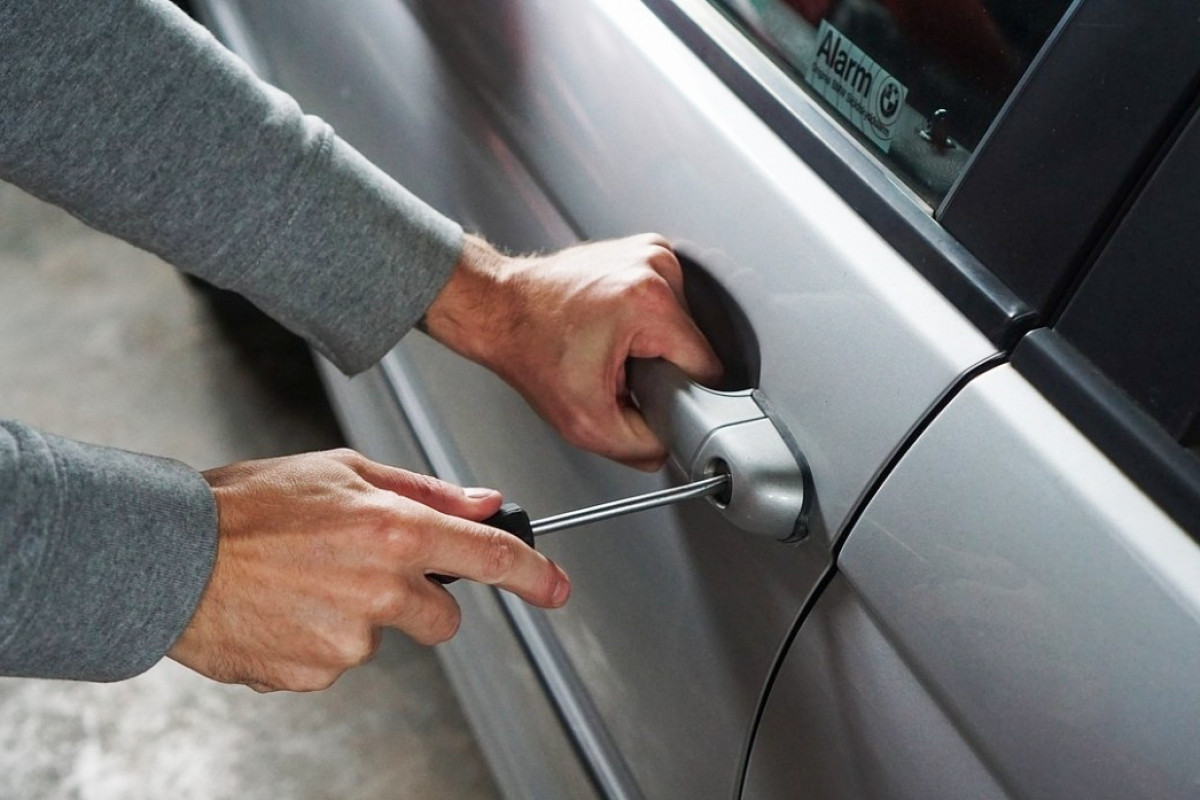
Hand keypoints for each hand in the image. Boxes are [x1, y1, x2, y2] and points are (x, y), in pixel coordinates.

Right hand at [168, 449, 568, 691]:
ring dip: (357, 616)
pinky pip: (337, 661)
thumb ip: (424, 490)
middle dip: (419, 600)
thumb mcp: (342, 470)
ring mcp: (348, 640)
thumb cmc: (248, 505)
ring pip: (382, 638)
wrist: (169, 557)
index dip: (534, 575)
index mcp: (393, 530)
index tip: (556, 588)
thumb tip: (483, 503)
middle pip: (442, 617)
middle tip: (363, 570)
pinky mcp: (315, 675)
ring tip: (303, 582)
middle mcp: (379, 588)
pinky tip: (284, 609)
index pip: (489, 557)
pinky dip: (317, 641)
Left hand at [424, 234, 722, 470]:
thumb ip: (641, 447)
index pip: (707, 367)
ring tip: (611, 346)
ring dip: (654, 344)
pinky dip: (646, 321)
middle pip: (693, 344)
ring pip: (682, 324)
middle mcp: (656, 266)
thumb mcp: (586, 423)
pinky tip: (613, 326)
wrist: (499, 309)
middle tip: (617, 370)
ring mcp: (650, 252)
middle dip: (662, 367)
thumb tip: (671, 446)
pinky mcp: (643, 250)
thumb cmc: (530, 350)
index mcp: (650, 302)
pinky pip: (667, 302)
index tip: (647, 394)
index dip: (680, 394)